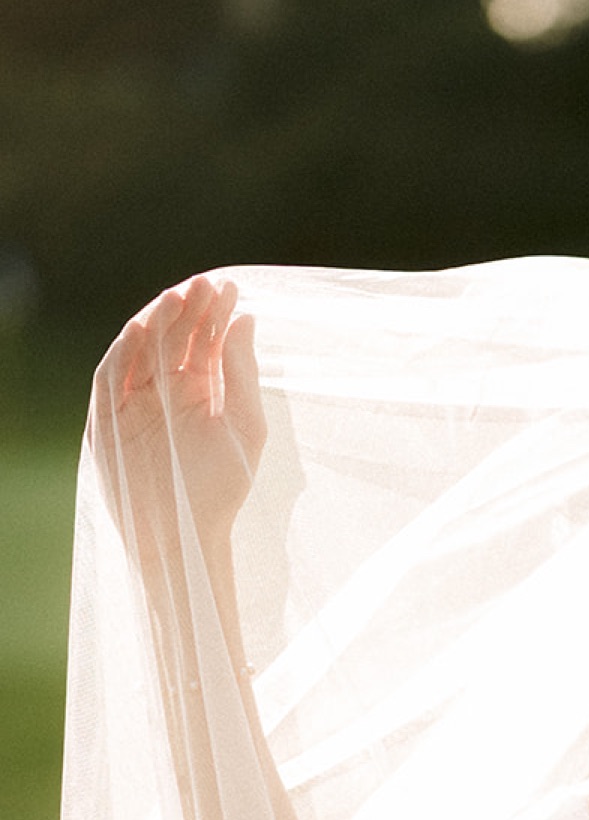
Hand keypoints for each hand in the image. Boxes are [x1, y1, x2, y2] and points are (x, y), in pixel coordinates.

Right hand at [93, 275, 266, 562]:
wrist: (185, 535)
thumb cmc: (221, 487)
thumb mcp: (244, 425)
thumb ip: (241, 373)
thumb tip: (247, 319)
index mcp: (201, 391)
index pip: (205, 341)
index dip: (215, 313)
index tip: (230, 287)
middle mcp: (166, 390)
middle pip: (174, 338)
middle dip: (188, 310)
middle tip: (204, 284)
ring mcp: (136, 402)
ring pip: (142, 350)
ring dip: (157, 322)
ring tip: (177, 297)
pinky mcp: (109, 418)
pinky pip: (112, 377)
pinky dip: (124, 352)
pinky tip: (142, 328)